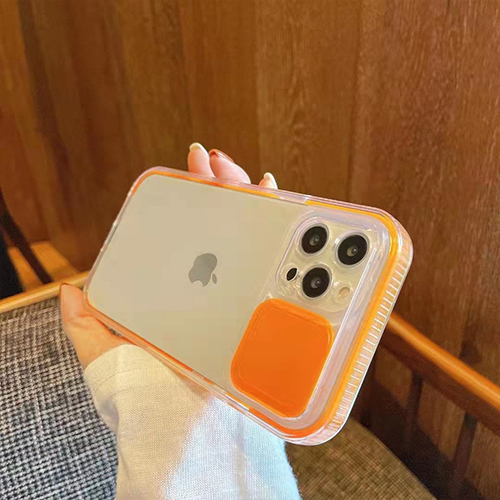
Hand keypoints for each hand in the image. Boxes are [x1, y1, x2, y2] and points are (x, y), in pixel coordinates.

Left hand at [61, 144, 277, 367]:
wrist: (178, 424)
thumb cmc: (139, 389)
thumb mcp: (102, 351)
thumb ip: (84, 321)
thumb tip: (69, 288)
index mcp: (176, 292)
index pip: (186, 232)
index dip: (190, 197)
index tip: (190, 169)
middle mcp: (208, 290)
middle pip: (218, 226)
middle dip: (220, 187)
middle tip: (213, 159)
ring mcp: (236, 297)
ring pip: (250, 238)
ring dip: (250, 201)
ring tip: (250, 175)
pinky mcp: (260, 311)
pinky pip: (273, 265)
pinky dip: (280, 234)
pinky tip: (278, 208)